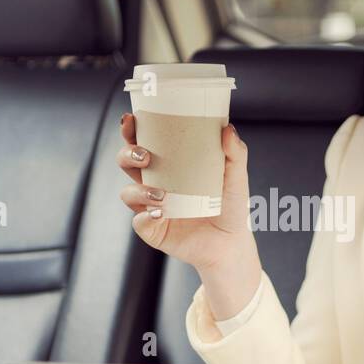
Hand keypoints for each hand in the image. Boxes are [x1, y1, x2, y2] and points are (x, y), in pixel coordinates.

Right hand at [117, 113, 257, 271]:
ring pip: (128, 193)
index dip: (131, 130)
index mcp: (168, 165)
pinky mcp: (153, 230)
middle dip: (127, 155)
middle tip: (145, 156)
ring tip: (161, 194)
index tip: (131, 120)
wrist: (231, 243)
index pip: (143, 142)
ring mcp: (151, 207)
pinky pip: (140, 223)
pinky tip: (160, 214)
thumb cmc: (230, 206)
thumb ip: (235, 153)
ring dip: (138, 190)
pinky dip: (146, 218)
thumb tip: (227, 130)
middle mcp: (154, 183)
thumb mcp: (236, 177)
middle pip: (126, 163)